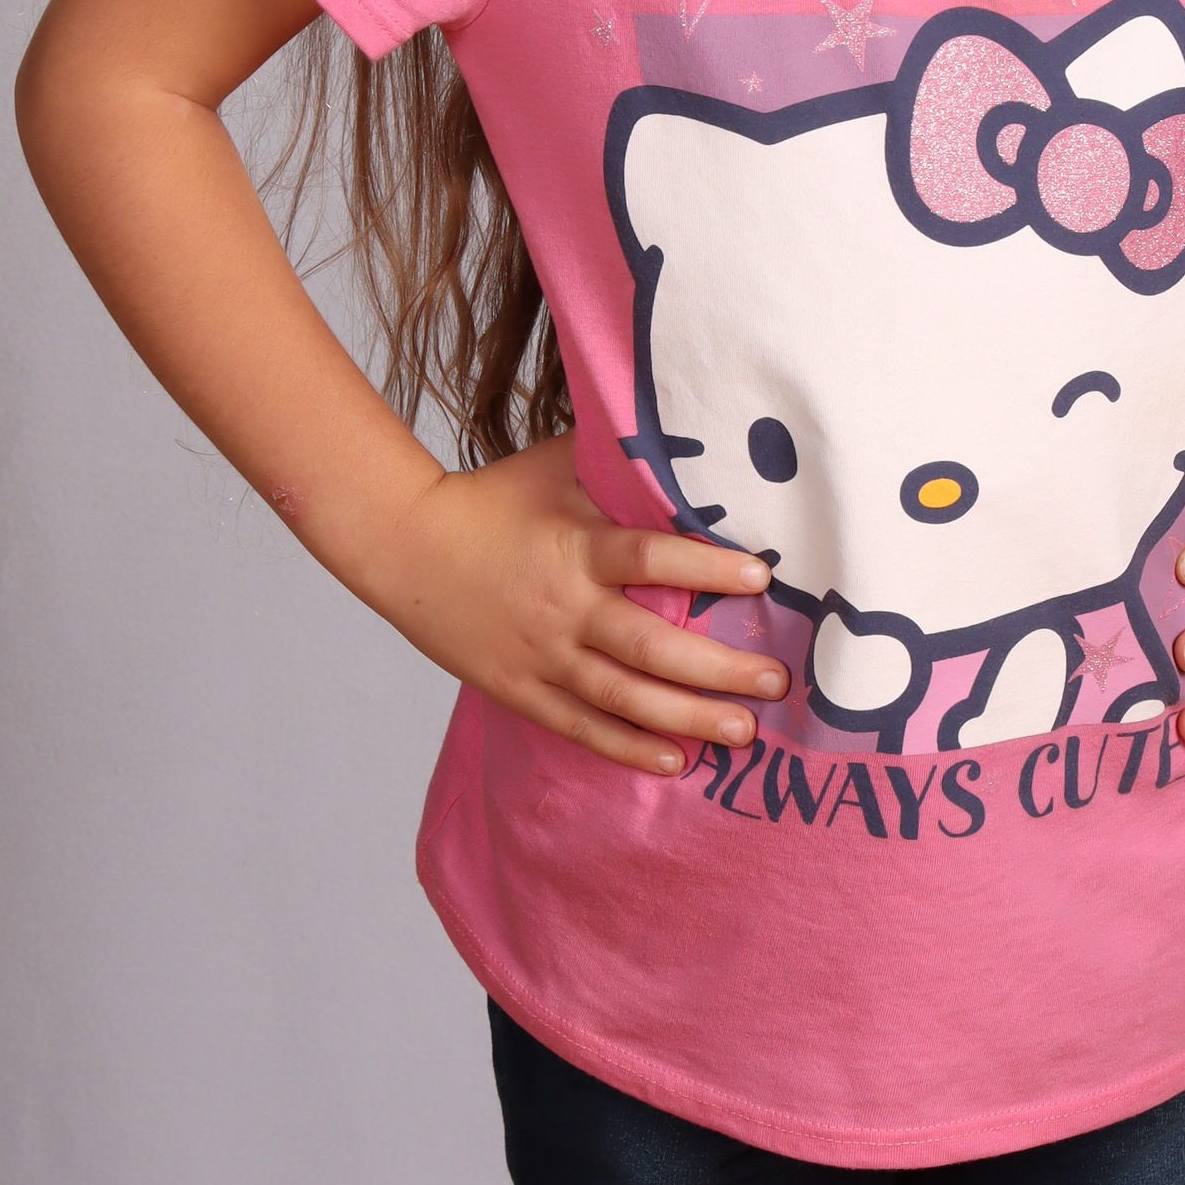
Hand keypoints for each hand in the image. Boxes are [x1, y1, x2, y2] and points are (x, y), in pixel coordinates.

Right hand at [363, 432, 783, 775]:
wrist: (407, 547)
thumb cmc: (493, 498)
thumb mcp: (557, 465)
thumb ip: (618, 456)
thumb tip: (682, 424)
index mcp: (578, 548)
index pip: (652, 559)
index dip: (708, 570)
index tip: (762, 579)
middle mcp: (565, 608)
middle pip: (650, 647)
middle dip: (719, 669)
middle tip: (777, 683)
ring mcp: (543, 657)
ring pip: (624, 699)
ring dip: (689, 718)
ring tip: (746, 732)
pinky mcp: (521, 690)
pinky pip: (581, 727)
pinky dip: (628, 746)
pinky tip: (675, 760)